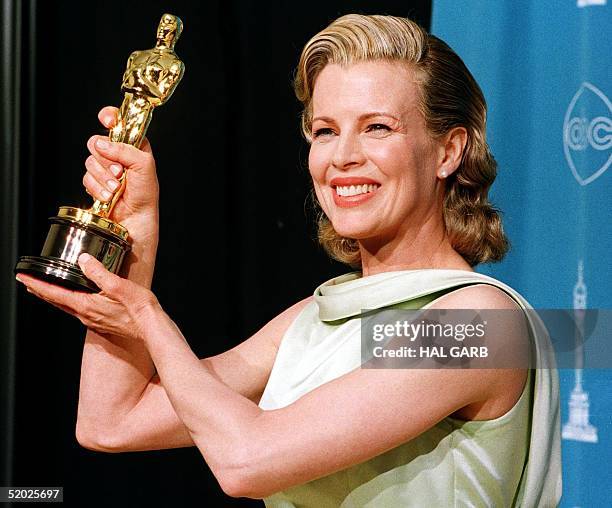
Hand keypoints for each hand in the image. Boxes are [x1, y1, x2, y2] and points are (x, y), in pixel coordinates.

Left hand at [16, 253, 159, 341]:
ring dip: (54, 296)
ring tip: (46, 288)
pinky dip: (69, 300)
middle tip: (27, 282)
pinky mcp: (101, 321)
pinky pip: (79, 309)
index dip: (35, 284)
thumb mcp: (118, 285)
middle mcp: (85, 314)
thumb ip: (98, 271)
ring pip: (66, 306)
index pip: (53, 293)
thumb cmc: (138, 309)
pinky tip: (75, 297)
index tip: (21, 277)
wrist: (151, 328)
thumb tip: (83, 259)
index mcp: (85, 305)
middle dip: (40, 290)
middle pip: (56, 301)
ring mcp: (93, 320)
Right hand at [84, 107, 158, 230]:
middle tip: (120, 172)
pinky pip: (86, 178)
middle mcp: (116, 155)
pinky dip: (97, 187)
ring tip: (116, 188)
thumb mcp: (143, 165)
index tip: (106, 120)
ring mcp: (104, 169)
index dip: (109, 118)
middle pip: (96, 142)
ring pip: (89, 161)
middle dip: (106, 160)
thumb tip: (102, 143)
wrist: (135, 218)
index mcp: (132, 146)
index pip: (118, 123)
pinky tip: (107, 195)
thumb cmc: (145, 193)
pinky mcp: (95, 182)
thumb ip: (125, 149)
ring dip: (103, 177)